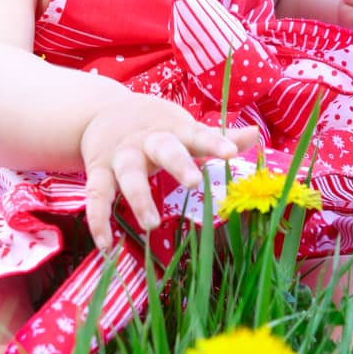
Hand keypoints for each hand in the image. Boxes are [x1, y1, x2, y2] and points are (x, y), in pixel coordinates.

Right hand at [79, 94, 259, 251]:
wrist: (100, 109)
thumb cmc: (154, 124)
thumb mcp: (182, 125)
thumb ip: (217, 136)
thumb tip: (255, 134)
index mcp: (173, 129)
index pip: (197, 135)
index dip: (215, 143)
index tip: (231, 153)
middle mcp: (147, 141)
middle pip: (163, 149)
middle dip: (178, 164)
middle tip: (194, 182)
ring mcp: (121, 155)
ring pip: (128, 175)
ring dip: (139, 198)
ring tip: (152, 225)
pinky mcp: (98, 170)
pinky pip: (96, 195)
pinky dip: (98, 219)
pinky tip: (106, 244)